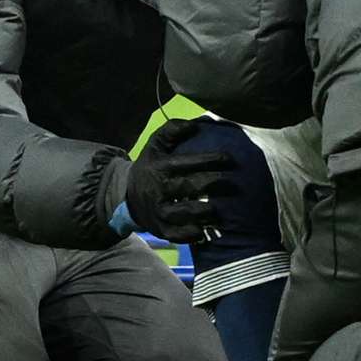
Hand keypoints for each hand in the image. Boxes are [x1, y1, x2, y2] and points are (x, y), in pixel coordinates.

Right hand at [121, 134, 243, 244]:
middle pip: (187, 187)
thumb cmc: (150, 167)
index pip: (186, 163)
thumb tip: (193, 125)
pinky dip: (188, 235)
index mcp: (160, 167)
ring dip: (202, 212)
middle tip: (232, 183)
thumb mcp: (155, 145)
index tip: (228, 158)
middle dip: (211, 184)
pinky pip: (174, 234)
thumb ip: (171, 130)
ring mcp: (158, 211)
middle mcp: (159, 190)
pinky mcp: (160, 229)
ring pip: (181, 213)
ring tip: (219, 209)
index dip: (208, 160)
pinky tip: (203, 232)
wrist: (127, 197)